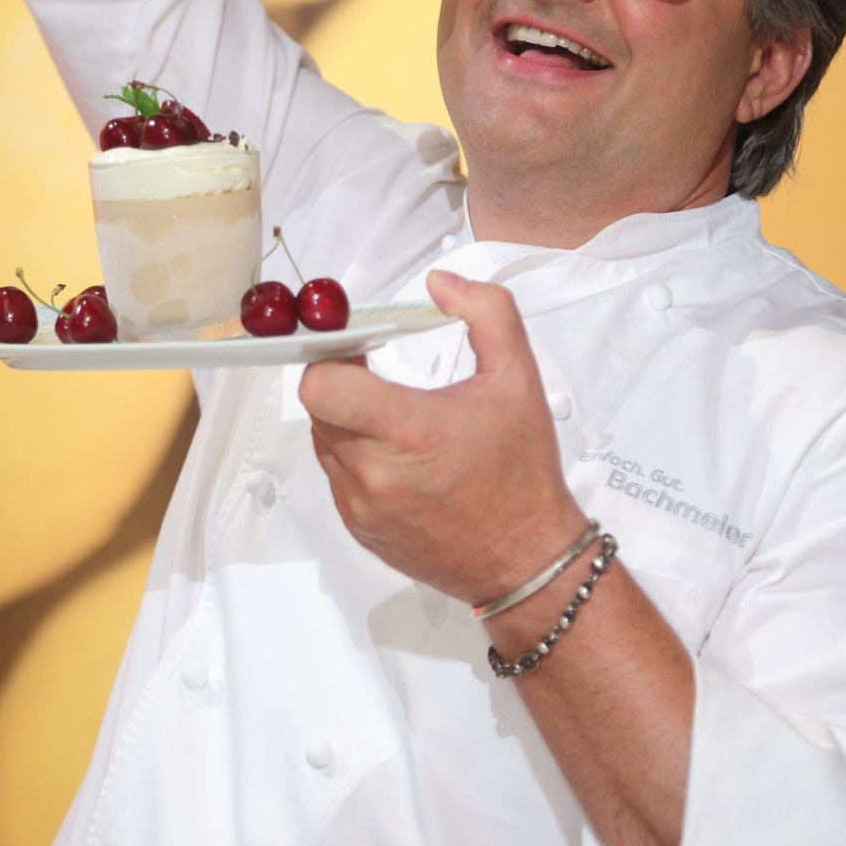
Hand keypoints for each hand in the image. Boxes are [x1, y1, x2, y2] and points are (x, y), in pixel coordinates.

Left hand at [298, 270, 586, 601]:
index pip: (321, 384)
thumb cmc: (522, 476)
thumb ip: (485, 312)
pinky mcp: (359, 527)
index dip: (329, 355)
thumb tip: (442, 284)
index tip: (355, 345)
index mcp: (407, 431)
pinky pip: (337, 476)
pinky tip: (400, 457)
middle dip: (342, 382)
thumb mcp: (519, 377)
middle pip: (317, 406)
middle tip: (377, 375)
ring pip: (323, 439)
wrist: (528, 561)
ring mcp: (361, 505)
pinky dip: (356, 457)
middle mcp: (374, 473)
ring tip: (396, 419)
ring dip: (347, 420)